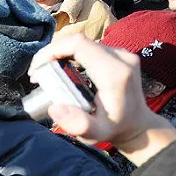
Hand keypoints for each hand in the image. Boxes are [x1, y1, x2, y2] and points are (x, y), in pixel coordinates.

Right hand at [29, 34, 175, 165]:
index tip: (37, 69)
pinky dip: (70, 54)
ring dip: (59, 53)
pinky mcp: (118, 54)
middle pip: (78, 41)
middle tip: (37, 73)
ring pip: (82, 42)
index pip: (78, 44)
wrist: (138, 125)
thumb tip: (55, 107)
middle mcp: (121, 58)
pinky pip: (88, 47)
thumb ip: (77, 124)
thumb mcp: (96, 134)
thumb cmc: (114, 129)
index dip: (52, 51)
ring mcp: (122, 53)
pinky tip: (62, 69)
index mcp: (114, 73)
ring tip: (46, 72)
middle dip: (51, 53)